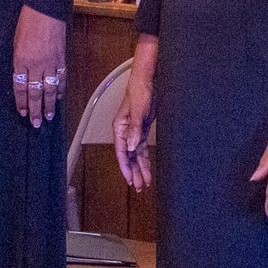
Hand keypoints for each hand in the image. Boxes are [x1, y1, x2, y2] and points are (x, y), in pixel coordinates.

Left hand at [12, 4, 66, 126]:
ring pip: (49, 89)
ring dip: (49, 105)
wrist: (45, 9)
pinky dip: (59, 90)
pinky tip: (58, 98)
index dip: (21, 101)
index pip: (20, 86)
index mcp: (21, 60)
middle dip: (35, 110)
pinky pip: (61, 79)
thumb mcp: (16, 41)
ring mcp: (51, 63)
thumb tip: (22, 75)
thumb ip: (19, 60)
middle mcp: (36, 65)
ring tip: (48, 117)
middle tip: (36, 124)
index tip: (22, 113)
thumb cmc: (26, 22)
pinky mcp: (61, 59)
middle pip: (35, 92)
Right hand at [112, 72, 154, 190]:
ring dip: (139, 167)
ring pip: (135, 154)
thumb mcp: (138, 111)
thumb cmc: (139, 92)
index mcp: (120, 127)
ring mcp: (134, 130)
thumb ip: (134, 130)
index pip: (121, 152)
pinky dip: (144, 158)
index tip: (130, 180)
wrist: (148, 80)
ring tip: (144, 182)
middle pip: (127, 156)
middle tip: (138, 187)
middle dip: (133, 171)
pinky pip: (142, 148)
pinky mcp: (142, 129)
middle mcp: (125, 131)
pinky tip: (147, 168)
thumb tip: (130, 147)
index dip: (125, 167)